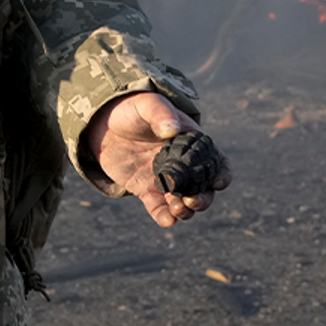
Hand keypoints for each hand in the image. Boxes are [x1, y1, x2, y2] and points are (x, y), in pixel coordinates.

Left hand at [82, 92, 231, 226]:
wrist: (103, 121)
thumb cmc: (132, 107)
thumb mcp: (147, 104)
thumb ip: (160, 114)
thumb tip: (171, 130)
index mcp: (191, 144)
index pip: (216, 162)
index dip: (222, 174)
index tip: (218, 182)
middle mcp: (182, 166)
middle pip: (203, 189)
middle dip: (203, 199)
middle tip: (191, 201)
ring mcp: (164, 179)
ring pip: (182, 202)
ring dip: (184, 210)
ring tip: (177, 209)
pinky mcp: (145, 189)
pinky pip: (158, 207)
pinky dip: (164, 217)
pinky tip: (166, 221)